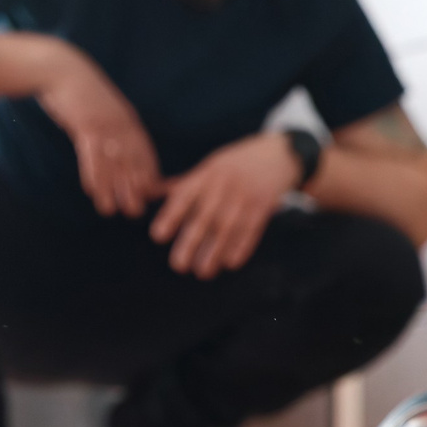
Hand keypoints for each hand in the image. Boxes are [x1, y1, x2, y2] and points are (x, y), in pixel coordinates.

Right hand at [33, 42, 160, 216]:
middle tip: (136, 212)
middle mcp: (120, 123)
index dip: (148, 174)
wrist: (58, 67)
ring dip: (111, 188)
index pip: (144, 151)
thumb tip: (111, 149)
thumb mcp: (99, 110)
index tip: (152, 195)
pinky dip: (92, 173)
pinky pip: (90, 153)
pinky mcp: (85, 122)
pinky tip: (90, 191)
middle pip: (132, 161)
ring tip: (111, 211)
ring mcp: (104, 123)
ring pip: (112, 162)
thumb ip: (107, 129)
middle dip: (134, 188)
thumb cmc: (77, 91)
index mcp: (127, 119)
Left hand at [150, 132, 298, 277]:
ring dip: (214, 252)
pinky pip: (251, 229)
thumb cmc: (237, 163)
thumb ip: (184, 183)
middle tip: (178, 266)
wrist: (278, 153)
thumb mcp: (210, 167)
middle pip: (204, 217)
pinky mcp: (264, 205)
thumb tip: (148, 193)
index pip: (184, 196)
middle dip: (190, 243)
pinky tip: (231, 263)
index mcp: (206, 174)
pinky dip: (241, 247)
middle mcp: (224, 185)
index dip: (170, 216)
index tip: (158, 237)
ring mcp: (245, 195)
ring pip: (227, 228)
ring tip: (202, 272)